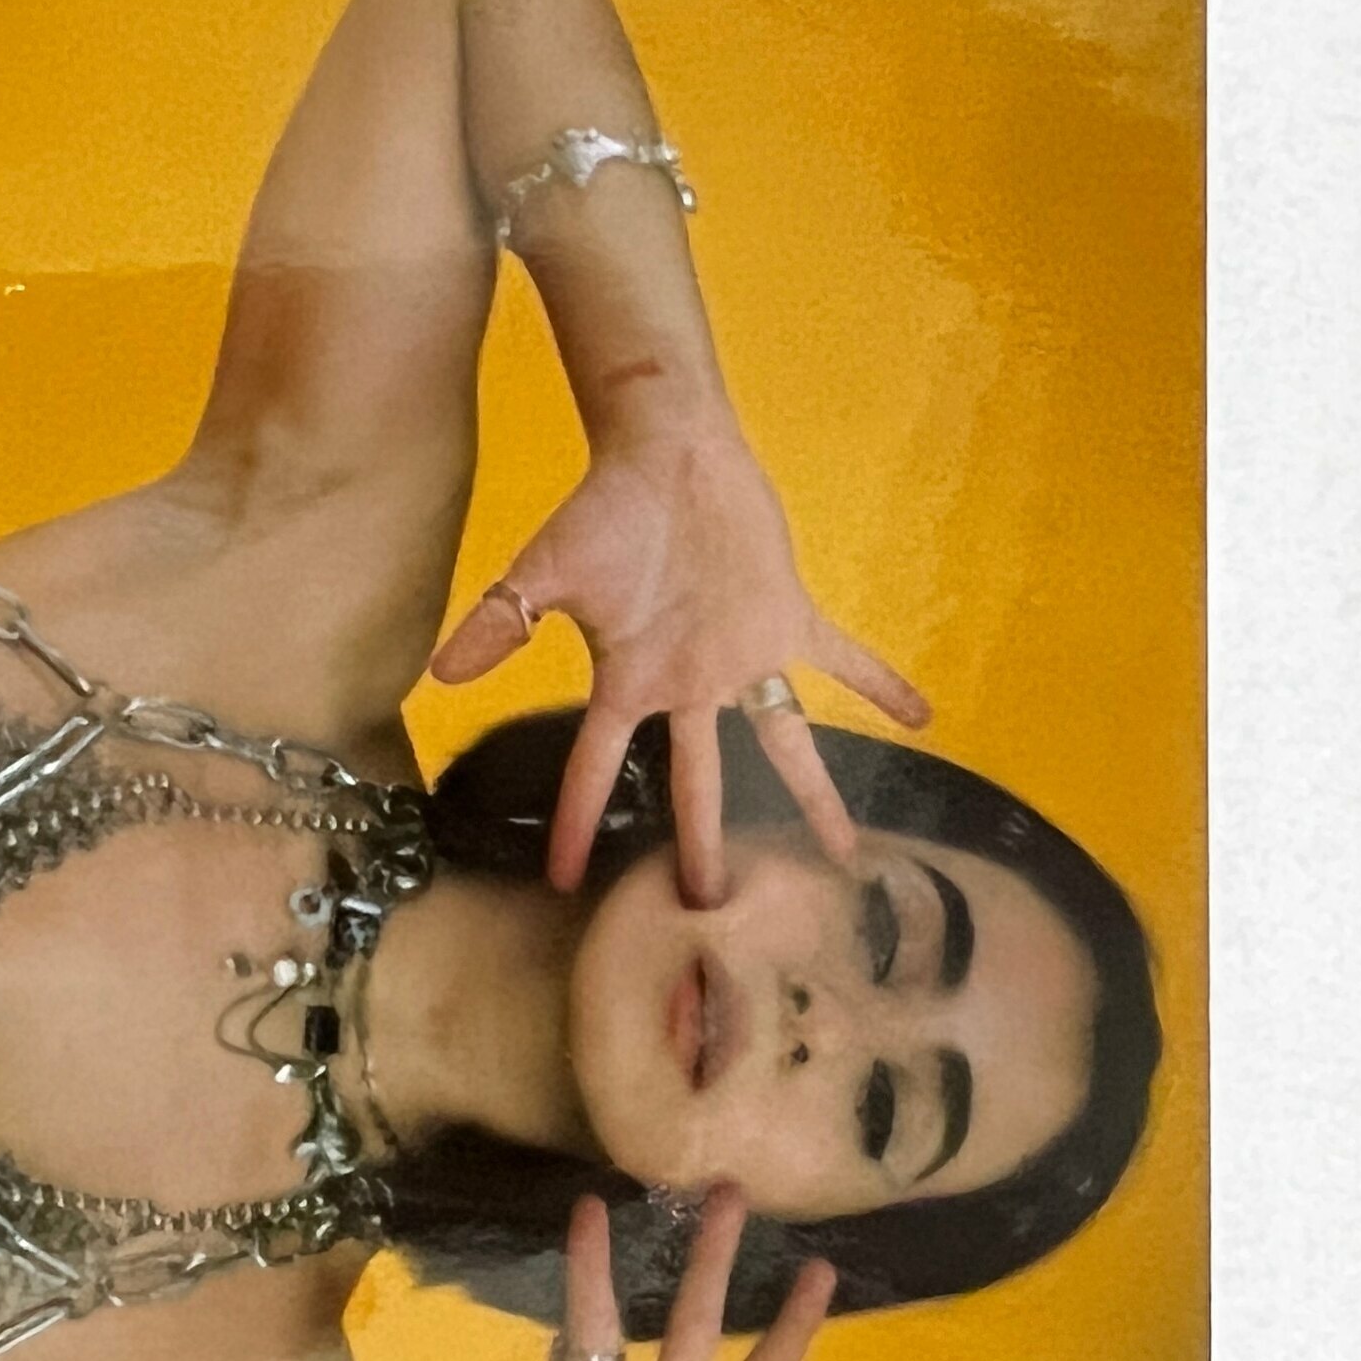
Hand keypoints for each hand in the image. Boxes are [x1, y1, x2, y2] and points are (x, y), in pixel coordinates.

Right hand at [427, 423, 928, 900]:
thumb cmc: (604, 510)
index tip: (561, 881)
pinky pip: (840, 660)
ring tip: (845, 850)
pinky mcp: (785, 618)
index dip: (575, 822)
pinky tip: (924, 717)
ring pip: (783, 741)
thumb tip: (436, 671)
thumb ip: (498, 624)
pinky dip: (880, 685)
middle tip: (710, 909)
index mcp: (630, 682)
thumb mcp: (543, 573)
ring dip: (813, 792)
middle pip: (699, 782)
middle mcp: (688, 685)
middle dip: (703, 846)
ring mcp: (741, 657)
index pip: (595, 768)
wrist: (665, 451)